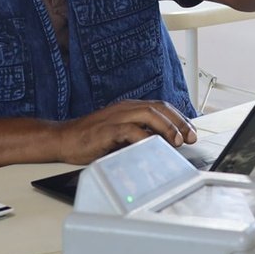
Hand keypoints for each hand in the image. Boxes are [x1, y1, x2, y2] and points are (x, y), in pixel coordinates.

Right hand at [55, 99, 195, 163]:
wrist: (63, 139)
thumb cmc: (92, 139)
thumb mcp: (121, 135)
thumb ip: (140, 135)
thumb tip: (164, 145)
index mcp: (129, 108)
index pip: (161, 107)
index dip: (179, 118)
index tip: (191, 132)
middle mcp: (125, 109)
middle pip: (159, 108)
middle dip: (179, 122)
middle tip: (190, 138)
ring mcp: (115, 117)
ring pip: (148, 115)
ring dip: (166, 128)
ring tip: (177, 141)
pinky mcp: (106, 130)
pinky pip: (128, 130)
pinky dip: (143, 138)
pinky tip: (152, 146)